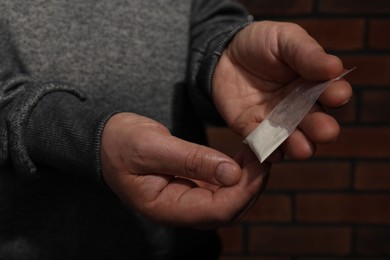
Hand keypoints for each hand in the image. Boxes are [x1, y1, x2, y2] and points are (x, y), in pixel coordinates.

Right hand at [100, 112, 269, 227]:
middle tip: (265, 156)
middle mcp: (178, 210)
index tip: (260, 164)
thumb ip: (191, 160)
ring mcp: (185, 201)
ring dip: (247, 180)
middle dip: (251, 186)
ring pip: (226, 201)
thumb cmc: (121, 143)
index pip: (215, 211)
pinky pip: (219, 188)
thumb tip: (232, 172)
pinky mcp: (190, 188)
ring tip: (258, 154)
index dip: (242, 192)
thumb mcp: (153, 146)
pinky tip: (244, 158)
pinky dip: (236, 174)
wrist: (106, 141)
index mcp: (165, 207)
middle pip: (226, 210)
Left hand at [213, 21, 352, 159]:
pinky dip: (266, 149)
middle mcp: (299, 107)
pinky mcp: (252, 129)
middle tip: (325, 132)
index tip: (336, 95)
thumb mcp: (284, 39)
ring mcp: (276, 121)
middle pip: (315, 122)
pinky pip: (260, 143)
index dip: (336, 95)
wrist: (225, 54)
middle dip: (322, 129)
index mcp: (313, 83)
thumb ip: (306, 53)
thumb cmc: (261, 43)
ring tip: (302, 148)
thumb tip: (335, 68)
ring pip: (292, 139)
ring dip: (299, 145)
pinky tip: (271, 152)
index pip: (331, 92)